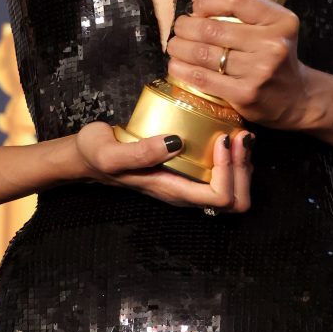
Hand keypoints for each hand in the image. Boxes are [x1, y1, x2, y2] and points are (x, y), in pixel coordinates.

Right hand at [74, 121, 253, 211]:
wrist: (88, 156)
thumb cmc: (98, 154)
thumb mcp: (110, 153)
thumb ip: (139, 152)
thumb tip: (175, 142)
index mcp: (172, 191)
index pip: (219, 197)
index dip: (229, 171)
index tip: (221, 138)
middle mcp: (185, 191)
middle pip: (235, 199)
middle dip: (244, 169)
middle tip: (239, 135)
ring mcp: (188, 182)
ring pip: (234, 189)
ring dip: (242, 162)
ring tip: (238, 132)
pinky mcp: (188, 169)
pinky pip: (223, 172)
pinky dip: (233, 156)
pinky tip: (227, 131)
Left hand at [167, 0, 316, 129]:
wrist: (298, 98)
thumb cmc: (277, 56)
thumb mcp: (272, 24)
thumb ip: (241, 8)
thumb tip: (198, 0)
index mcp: (280, 21)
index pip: (236, 0)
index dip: (209, 1)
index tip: (195, 7)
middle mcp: (273, 44)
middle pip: (214, 28)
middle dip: (186, 26)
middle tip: (179, 28)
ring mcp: (259, 71)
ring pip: (204, 54)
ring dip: (180, 47)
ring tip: (174, 45)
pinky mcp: (246, 94)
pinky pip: (204, 78)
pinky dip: (184, 70)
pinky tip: (176, 65)